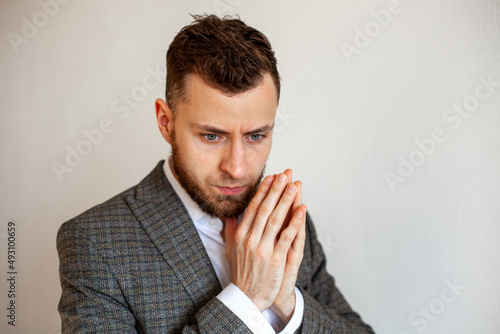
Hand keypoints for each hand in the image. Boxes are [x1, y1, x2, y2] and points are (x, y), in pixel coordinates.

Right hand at [224, 171, 306, 312]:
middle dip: (275, 190)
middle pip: (264, 209)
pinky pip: (286, 237)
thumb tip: (228, 216)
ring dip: (286, 201)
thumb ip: (230, 231)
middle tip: (285, 174)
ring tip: (294, 186)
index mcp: (240, 235)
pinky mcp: (275, 259)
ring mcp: (262, 249)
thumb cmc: (240, 273)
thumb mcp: (230, 250)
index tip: (271, 177)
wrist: (246, 298)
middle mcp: (250, 239)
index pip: (253, 208)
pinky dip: (294, 222)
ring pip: (275, 219)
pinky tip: (301, 210)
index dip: (263, 191)